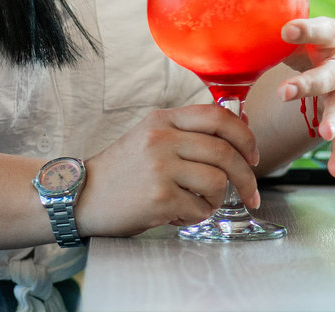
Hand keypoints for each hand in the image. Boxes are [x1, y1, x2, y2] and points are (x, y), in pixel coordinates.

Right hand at [75, 105, 259, 237]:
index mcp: (163, 120)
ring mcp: (160, 167)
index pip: (218, 117)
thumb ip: (188, 133)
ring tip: (200, 204)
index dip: (245, 137)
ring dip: (218, 199)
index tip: (254, 156)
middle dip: (247, 177)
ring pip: (218, 181)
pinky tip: (180, 215)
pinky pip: (200, 209)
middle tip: (252, 194)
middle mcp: (162, 139)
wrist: (81, 196)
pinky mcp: (159, 198)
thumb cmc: (122, 171)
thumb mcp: (151, 138)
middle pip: (225, 152)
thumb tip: (240, 130)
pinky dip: (198, 216)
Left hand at [275, 18, 334, 176]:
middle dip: (307, 85)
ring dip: (333, 120)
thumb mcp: (314, 35)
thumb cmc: (329, 45)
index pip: (320, 32)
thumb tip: (245, 42)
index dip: (305, 31)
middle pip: (327, 75)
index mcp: (332, 40)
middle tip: (285, 92)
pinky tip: (334, 170)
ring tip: (324, 133)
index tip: (286, 30)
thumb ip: (287, 42)